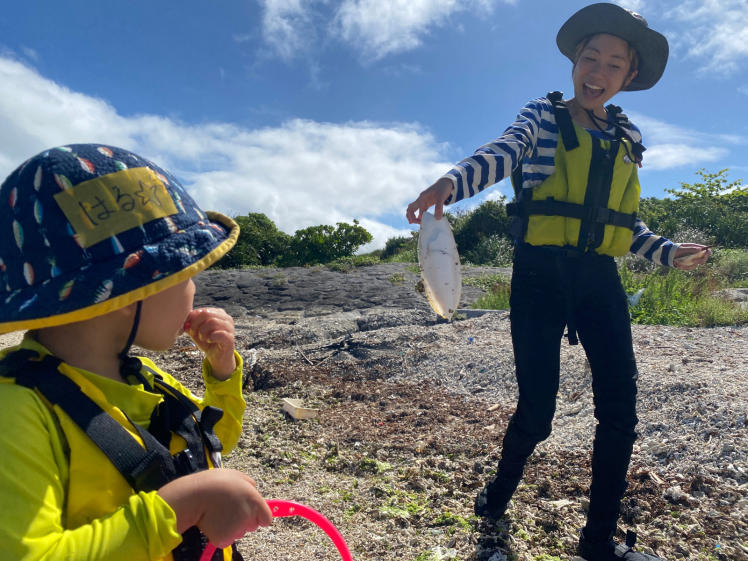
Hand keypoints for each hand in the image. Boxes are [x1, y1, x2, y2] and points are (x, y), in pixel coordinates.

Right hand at [158, 469, 272, 547]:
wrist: (193, 495)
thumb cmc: (214, 483)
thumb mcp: (237, 476)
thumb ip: (250, 485)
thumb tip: (255, 492)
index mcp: (255, 502)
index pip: (267, 519)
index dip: (260, 516)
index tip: (255, 515)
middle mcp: (248, 518)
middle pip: (252, 526)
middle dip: (245, 519)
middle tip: (230, 508)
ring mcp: (236, 530)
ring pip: (239, 532)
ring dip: (232, 525)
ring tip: (218, 511)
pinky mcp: (224, 539)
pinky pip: (226, 538)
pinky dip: (220, 532)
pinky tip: (212, 520)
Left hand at [183, 308, 235, 378]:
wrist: (218, 358)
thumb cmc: (207, 343)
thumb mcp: (196, 332)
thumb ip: (190, 325)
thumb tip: (184, 322)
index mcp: (218, 313)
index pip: (202, 310)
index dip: (192, 319)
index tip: (188, 328)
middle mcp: (226, 318)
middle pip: (206, 313)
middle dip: (196, 324)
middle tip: (193, 333)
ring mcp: (230, 328)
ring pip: (212, 322)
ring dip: (203, 332)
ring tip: (202, 338)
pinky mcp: (230, 338)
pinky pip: (219, 334)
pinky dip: (210, 337)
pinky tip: (209, 341)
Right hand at [406, 177, 453, 223]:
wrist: (446, 182)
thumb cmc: (443, 188)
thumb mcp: (441, 198)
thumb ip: (439, 208)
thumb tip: (437, 219)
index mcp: (422, 198)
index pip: (412, 208)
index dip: (412, 216)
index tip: (416, 222)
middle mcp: (421, 199)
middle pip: (410, 208)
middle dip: (410, 216)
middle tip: (413, 223)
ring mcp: (424, 201)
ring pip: (415, 210)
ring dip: (415, 216)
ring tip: (419, 223)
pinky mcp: (428, 203)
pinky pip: (421, 210)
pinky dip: (421, 216)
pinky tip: (424, 220)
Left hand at [673, 243, 711, 270]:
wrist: (669, 254)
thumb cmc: (676, 249)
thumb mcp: (682, 248)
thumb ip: (691, 249)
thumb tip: (700, 249)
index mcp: (696, 249)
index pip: (706, 251)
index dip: (708, 252)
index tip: (707, 252)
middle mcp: (696, 256)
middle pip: (703, 259)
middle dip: (700, 260)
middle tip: (694, 260)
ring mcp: (693, 261)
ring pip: (696, 264)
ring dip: (690, 264)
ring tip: (682, 262)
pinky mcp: (689, 265)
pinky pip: (690, 267)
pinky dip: (685, 267)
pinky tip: (680, 265)